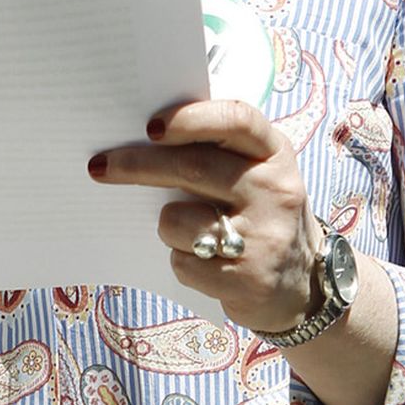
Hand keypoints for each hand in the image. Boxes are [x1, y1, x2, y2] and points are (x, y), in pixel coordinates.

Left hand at [89, 96, 321, 329]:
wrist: (304, 286)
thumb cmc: (261, 214)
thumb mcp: (257, 172)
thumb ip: (218, 150)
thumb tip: (144, 134)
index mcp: (274, 152)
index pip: (236, 119)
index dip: (191, 118)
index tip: (149, 126)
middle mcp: (274, 189)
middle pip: (192, 167)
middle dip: (137, 165)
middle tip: (100, 166)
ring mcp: (264, 236)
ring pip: (178, 220)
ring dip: (167, 226)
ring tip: (187, 232)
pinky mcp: (248, 279)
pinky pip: (184, 263)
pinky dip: (181, 261)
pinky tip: (205, 263)